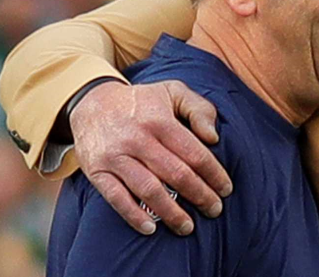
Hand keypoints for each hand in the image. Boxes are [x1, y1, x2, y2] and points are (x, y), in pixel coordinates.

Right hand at [70, 80, 232, 235]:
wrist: (92, 101)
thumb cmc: (142, 101)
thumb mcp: (173, 91)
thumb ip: (199, 109)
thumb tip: (213, 138)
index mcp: (160, 120)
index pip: (194, 153)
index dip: (213, 174)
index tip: (226, 189)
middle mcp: (138, 139)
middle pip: (175, 174)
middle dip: (200, 195)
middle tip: (215, 210)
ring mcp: (116, 156)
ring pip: (148, 190)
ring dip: (171, 212)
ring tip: (188, 227)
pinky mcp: (97, 171)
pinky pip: (116, 198)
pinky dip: (133, 215)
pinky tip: (150, 228)